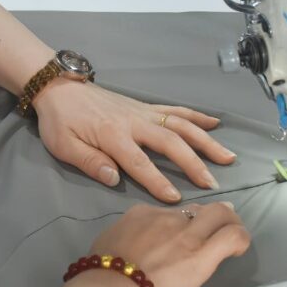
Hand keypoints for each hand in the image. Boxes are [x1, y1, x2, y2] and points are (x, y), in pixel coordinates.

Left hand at [33, 80, 236, 202]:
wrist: (60, 87)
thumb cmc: (60, 121)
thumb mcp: (64, 146)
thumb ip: (90, 162)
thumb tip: (114, 179)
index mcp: (113, 136)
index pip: (139, 163)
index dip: (158, 181)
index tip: (176, 199)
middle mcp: (134, 122)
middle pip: (170, 143)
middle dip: (193, 163)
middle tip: (212, 184)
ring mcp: (143, 112)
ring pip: (181, 125)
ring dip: (205, 141)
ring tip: (227, 157)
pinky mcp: (145, 106)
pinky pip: (176, 110)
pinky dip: (197, 116)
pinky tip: (215, 123)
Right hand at [86, 202, 249, 286]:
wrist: (112, 286)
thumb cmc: (103, 270)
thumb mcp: (110, 238)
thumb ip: (127, 234)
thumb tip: (132, 239)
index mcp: (144, 213)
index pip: (173, 212)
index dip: (184, 221)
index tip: (185, 233)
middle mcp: (169, 218)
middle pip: (201, 207)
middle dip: (215, 213)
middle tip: (220, 225)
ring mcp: (187, 235)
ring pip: (221, 215)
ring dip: (231, 223)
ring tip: (234, 236)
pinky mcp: (202, 255)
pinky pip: (231, 237)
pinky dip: (240, 238)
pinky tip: (239, 248)